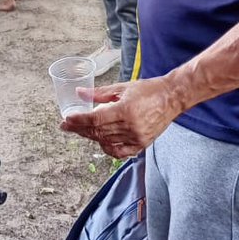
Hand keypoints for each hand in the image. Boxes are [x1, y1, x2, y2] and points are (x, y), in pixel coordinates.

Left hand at [61, 77, 182, 157]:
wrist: (172, 97)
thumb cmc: (149, 90)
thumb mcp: (123, 87)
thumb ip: (100, 93)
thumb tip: (80, 93)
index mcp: (125, 110)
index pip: (95, 118)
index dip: (79, 120)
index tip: (67, 120)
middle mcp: (130, 127)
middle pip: (98, 131)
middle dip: (79, 129)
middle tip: (67, 126)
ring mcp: (136, 138)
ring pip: (106, 141)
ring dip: (91, 136)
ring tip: (81, 130)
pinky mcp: (142, 144)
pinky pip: (119, 152)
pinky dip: (107, 148)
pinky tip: (100, 141)